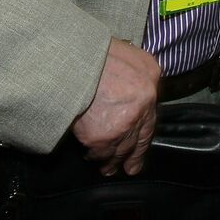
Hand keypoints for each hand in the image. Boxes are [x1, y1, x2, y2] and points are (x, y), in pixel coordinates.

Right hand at [71, 37, 160, 176]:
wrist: (68, 60)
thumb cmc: (89, 50)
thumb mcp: (123, 51)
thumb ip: (131, 70)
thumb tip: (130, 88)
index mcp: (150, 74)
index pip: (151, 106)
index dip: (144, 129)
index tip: (141, 141)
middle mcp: (144, 101)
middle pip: (140, 136)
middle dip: (134, 155)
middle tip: (131, 168)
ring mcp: (125, 122)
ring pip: (121, 148)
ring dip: (113, 160)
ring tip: (108, 169)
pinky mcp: (102, 137)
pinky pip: (99, 153)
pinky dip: (94, 156)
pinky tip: (91, 158)